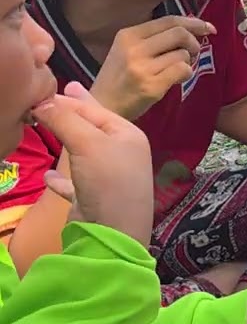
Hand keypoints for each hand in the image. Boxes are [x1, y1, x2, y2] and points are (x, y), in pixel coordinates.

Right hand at [34, 82, 154, 244]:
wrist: (114, 233)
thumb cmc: (108, 180)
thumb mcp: (88, 143)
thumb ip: (66, 120)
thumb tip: (43, 100)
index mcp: (127, 135)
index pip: (95, 110)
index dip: (70, 99)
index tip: (44, 90)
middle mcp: (121, 153)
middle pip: (91, 127)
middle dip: (72, 113)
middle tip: (55, 95)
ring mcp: (108, 177)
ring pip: (83, 152)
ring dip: (66, 140)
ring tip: (48, 126)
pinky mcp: (93, 199)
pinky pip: (75, 184)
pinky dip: (62, 179)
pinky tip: (49, 177)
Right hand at [93, 16, 217, 119]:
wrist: (102, 108)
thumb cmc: (119, 79)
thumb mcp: (128, 51)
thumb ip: (155, 38)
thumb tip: (192, 26)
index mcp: (128, 35)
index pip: (169, 20)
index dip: (194, 22)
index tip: (208, 28)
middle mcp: (134, 48)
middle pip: (180, 33)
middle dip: (194, 42)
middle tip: (193, 52)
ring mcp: (142, 68)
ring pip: (183, 54)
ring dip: (187, 62)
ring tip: (174, 70)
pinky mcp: (151, 86)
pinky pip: (183, 70)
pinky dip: (186, 74)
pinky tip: (175, 80)